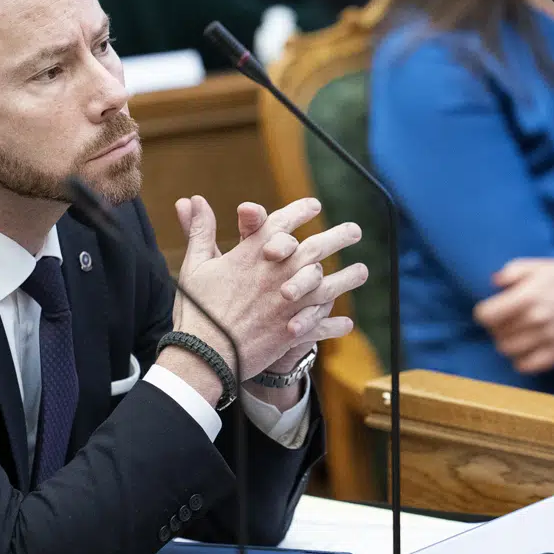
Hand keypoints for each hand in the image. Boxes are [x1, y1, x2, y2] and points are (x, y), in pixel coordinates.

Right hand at [164, 195, 364, 384]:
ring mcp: (289, 303)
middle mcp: (277, 274)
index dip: (300, 211)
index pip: (282, 223)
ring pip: (327, 286)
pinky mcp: (294, 331)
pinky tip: (346, 323)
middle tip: (355, 230)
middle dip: (337, 237)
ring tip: (362, 271)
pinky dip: (334, 325)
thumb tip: (191, 199)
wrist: (202, 355)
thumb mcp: (195, 265)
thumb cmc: (196, 309)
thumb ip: (200, 230)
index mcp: (252, 254)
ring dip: (347, 278)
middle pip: (315, 249)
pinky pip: (321, 326)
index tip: (314, 206)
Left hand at [473, 258, 553, 375]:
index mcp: (528, 295)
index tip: (490, 311)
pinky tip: (527, 350)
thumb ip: (514, 270)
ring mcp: (549, 337)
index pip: (486, 315)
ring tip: (516, 336)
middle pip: (496, 334)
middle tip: (506, 323)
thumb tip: (494, 282)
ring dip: (507, 344)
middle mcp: (536, 318)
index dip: (484, 314)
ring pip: (508, 351)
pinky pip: (528, 366)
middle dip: (496, 328)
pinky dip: (522, 361)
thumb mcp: (544, 265)